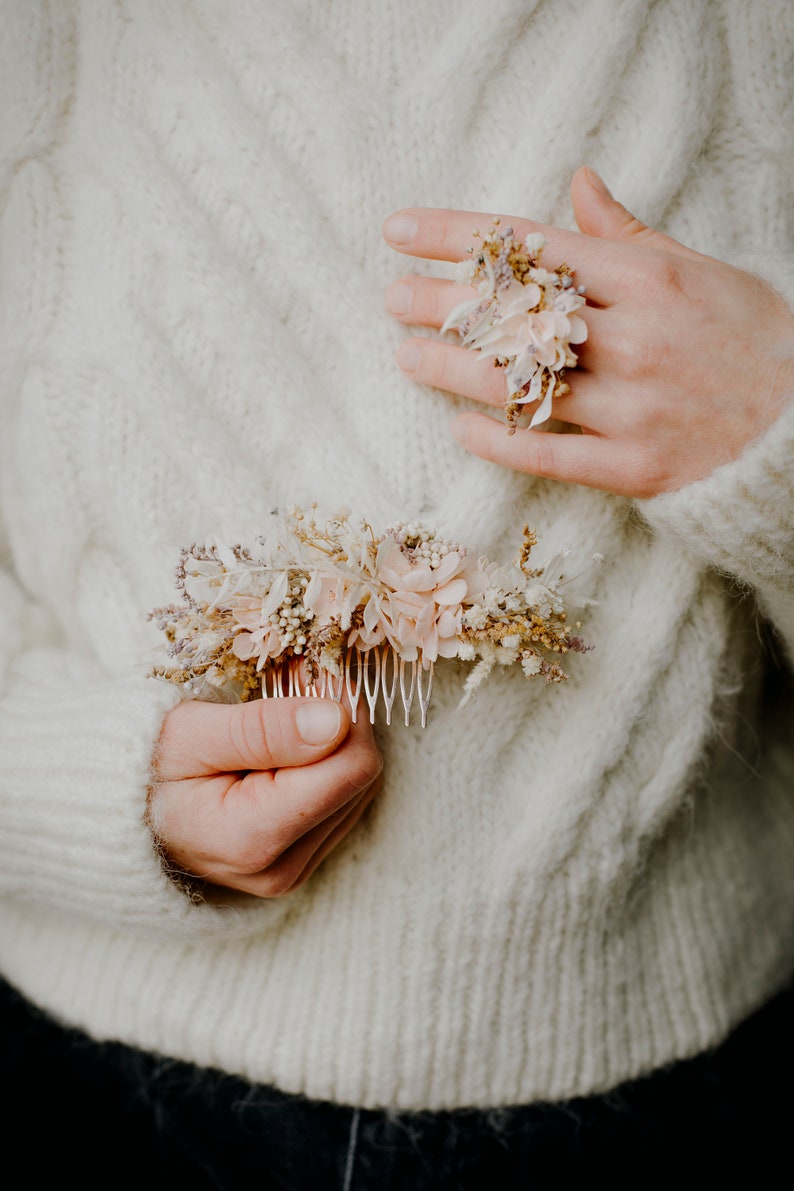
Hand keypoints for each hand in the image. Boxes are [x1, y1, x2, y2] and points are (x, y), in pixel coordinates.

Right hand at [149, 696, 382, 897]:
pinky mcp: (300, 863)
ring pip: (359, 788)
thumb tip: (334, 720)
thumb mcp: (189, 733)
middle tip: (295, 683)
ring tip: (283, 715)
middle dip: (338, 722)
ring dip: (334, 742)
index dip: (343, 711)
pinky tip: (286, 747)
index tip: (312, 674)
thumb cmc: (144, 768)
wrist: (116, 815)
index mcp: (252, 838)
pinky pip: (344, 803)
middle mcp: (281, 869)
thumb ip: (261, 730)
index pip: (352, 768)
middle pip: (361, 777)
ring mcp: (293, 872)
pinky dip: (325, 765)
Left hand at [383, 167, 793, 498]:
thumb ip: (628, 233)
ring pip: (521, 386)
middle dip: (443, 304)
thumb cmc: (749, 338)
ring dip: (453, 370)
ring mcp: (635, 407)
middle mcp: (636, 339)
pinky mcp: (637, 467)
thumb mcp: (697, 271)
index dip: (457, 238)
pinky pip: (550, 454)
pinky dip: (500, 441)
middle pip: (515, 316)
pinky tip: (460, 427)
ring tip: (407, 355)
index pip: (531, 248)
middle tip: (392, 298)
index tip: (401, 232)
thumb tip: (575, 183)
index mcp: (648, 280)